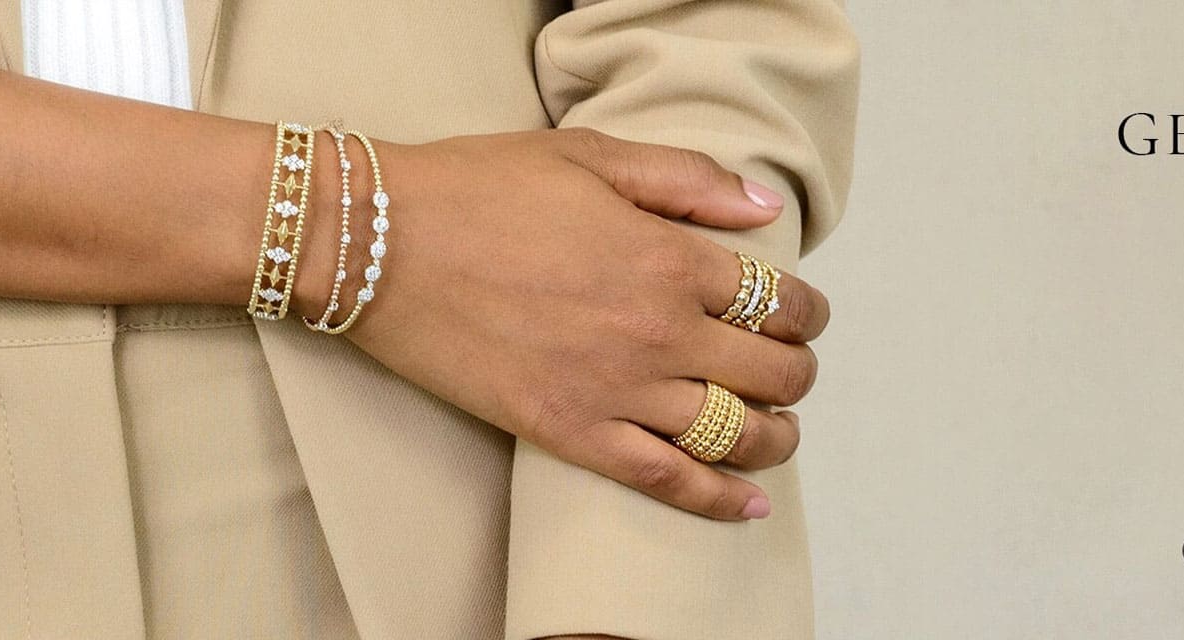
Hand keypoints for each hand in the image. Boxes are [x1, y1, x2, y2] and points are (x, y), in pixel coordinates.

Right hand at [330, 128, 830, 519]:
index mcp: (671, 258)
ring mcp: (617, 389)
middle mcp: (659, 331)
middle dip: (797, 373)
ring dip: (775, 437)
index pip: (779, 300)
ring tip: (780, 431)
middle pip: (772, 372)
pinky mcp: (570, 432)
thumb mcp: (594, 156)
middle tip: (790, 369)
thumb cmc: (480, 188)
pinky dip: (717, 499)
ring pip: (735, 433)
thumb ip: (691, 182)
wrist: (378, 241)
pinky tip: (747, 504)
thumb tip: (767, 207)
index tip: (802, 315)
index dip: (805, 312)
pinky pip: (666, 480)